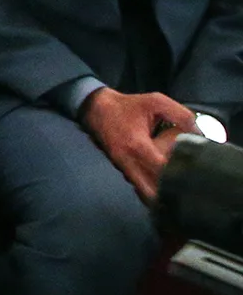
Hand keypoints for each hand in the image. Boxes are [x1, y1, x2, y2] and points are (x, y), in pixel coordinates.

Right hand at [82, 87, 195, 202]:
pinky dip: (151, 189)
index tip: (191, 169)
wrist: (95, 108)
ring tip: (174, 185)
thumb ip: (180, 115)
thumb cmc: (127, 105)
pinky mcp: (121, 170)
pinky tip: (162, 182)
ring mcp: (123, 168)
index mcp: (137, 145)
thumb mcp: (155, 101)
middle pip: (153, 191)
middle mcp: (128, 162)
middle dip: (170, 191)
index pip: (162, 169)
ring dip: (160, 192)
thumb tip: (199, 134)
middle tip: (184, 184)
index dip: (179, 172)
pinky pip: (139, 187)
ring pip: (145, 193)